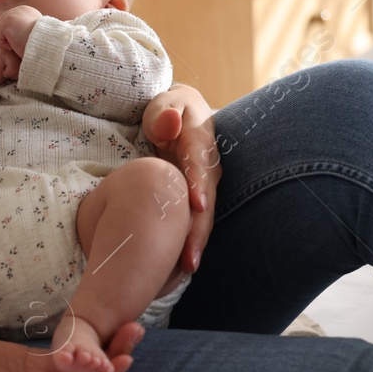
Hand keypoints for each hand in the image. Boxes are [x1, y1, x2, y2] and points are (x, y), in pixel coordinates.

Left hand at [0, 5, 42, 58]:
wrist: (47, 45)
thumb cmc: (44, 45)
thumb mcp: (35, 35)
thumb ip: (25, 31)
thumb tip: (17, 37)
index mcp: (28, 11)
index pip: (11, 24)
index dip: (13, 37)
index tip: (24, 44)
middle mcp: (20, 9)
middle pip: (2, 27)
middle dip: (9, 39)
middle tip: (21, 45)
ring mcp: (13, 13)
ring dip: (7, 42)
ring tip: (20, 45)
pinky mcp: (7, 21)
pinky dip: (4, 45)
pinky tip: (15, 45)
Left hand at [143, 84, 219, 272]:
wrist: (179, 116)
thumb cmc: (167, 111)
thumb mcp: (163, 104)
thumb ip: (164, 113)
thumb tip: (170, 122)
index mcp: (200, 140)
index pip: (200, 163)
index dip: (199, 184)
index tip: (198, 205)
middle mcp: (209, 166)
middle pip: (207, 199)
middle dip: (199, 228)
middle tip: (190, 257)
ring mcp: (206, 183)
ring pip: (204, 215)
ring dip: (197, 240)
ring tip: (187, 266)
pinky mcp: (200, 196)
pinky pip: (196, 220)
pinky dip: (190, 240)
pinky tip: (180, 263)